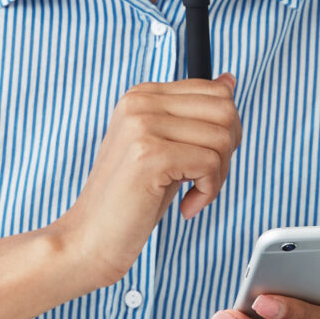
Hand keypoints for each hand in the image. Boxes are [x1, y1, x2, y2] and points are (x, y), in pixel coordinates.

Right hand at [50, 75, 239, 291]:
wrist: (89, 238)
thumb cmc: (130, 200)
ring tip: (192, 194)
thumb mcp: (167, 148)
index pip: (216, 91)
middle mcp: (140, 102)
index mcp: (143, 95)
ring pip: (222, 138)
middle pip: (225, 110)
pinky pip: (210, 164)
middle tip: (204, 180)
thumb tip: (230, 80)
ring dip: (218, 176)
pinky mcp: (149, 154)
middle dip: (228, 151)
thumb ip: (195, 115)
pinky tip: (185, 206)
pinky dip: (207, 192)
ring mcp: (142, 125)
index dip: (227, 130)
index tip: (206, 159)